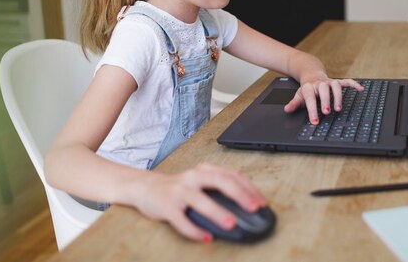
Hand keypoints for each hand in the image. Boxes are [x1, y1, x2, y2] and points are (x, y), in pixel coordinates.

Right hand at [132, 163, 266, 242]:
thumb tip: (246, 204)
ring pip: (200, 200)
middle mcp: (193, 177)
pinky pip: (181, 219)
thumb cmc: (179, 187)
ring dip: (217, 212)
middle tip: (253, 208)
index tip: (262, 202)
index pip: (232, 175)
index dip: (249, 188)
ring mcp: (179, 191)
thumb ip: (219, 186)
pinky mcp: (166, 206)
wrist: (145, 187)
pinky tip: (206, 237)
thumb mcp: (200, 181)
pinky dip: (194, 230)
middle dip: (239, 195)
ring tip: (231, 224)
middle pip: (220, 181)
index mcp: (204, 170)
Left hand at [283, 75, 363, 123]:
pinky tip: (360, 89)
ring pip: (335, 85)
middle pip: (323, 90)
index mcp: (309, 88)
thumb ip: (294, 104)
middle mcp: (320, 84)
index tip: (315, 121)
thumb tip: (287, 110)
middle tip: (326, 112)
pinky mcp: (337, 81)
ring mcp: (329, 82)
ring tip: (339, 108)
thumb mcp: (299, 96)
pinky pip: (346, 81)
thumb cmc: (307, 90)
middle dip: (325, 100)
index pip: (310, 99)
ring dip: (338, 96)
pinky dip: (353, 84)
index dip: (312, 110)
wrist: (312, 75)